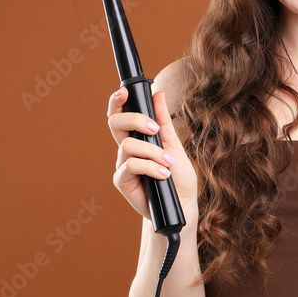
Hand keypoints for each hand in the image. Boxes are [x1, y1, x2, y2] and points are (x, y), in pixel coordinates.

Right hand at [106, 88, 197, 226]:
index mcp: (138, 137)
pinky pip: (131, 165)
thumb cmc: (179, 176)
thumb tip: (158, 93)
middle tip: (154, 129)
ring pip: (128, 145)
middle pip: (115, 123)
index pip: (120, 115)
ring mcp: (123, 165)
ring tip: (168, 162)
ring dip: (152, 152)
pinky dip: (150, 167)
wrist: (182, 204)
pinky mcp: (122, 181)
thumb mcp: (174, 145)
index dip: (117, 102)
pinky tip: (163, 174)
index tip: (124, 92)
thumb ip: (164, 121)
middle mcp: (127, 149)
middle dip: (135, 120)